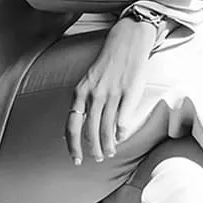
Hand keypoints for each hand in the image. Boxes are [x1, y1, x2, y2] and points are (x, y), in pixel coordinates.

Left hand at [65, 16, 154, 165]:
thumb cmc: (107, 64)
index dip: (73, 146)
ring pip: (107, 129)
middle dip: (93, 150)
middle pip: (91, 131)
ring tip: (110, 152)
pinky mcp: (129, 92)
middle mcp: (95, 94)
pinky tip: (120, 137)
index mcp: (81, 91)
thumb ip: (83, 102)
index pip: (72, 125)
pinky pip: (123, 119)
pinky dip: (121, 133)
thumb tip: (79, 126)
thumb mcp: (88, 81)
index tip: (76, 159)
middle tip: (98, 159)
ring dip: (108, 145)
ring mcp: (112, 94)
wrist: (127, 42)